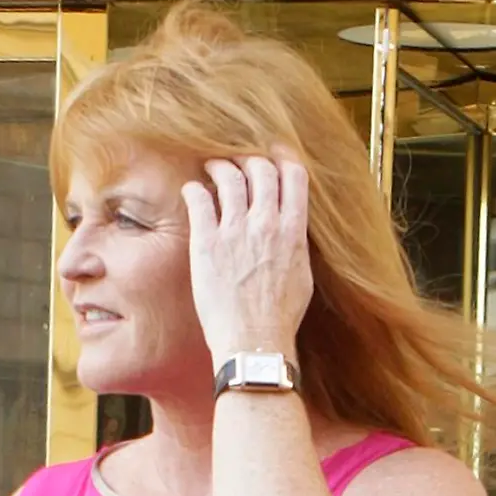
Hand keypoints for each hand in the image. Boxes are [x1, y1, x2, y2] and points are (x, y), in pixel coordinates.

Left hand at [181, 155, 313, 369]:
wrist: (254, 341)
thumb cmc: (280, 317)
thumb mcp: (302, 276)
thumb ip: (295, 245)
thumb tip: (290, 229)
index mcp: (293, 231)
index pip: (294, 175)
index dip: (283, 157)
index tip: (273, 154)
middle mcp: (266, 224)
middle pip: (261, 169)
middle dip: (249, 158)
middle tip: (237, 161)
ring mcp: (235, 231)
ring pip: (230, 177)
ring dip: (220, 166)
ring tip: (212, 168)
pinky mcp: (207, 242)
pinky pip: (199, 200)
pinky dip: (195, 189)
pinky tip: (192, 191)